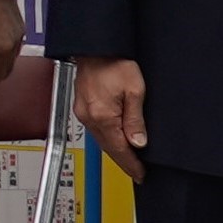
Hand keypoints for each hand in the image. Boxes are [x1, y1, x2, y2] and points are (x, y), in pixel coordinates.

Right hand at [75, 53, 147, 175]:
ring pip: (101, 140)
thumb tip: (138, 142)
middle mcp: (89, 118)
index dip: (131, 164)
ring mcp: (83, 113)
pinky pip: (95, 130)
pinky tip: (115, 140)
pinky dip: (106, 139)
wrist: (96, 48)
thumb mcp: (135, 90)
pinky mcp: (81, 107)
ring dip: (115, 150)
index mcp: (103, 116)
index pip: (119, 149)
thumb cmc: (115, 62)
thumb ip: (135, 119)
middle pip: (108, 148)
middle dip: (123, 161)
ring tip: (129, 159)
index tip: (140, 174)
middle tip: (137, 171)